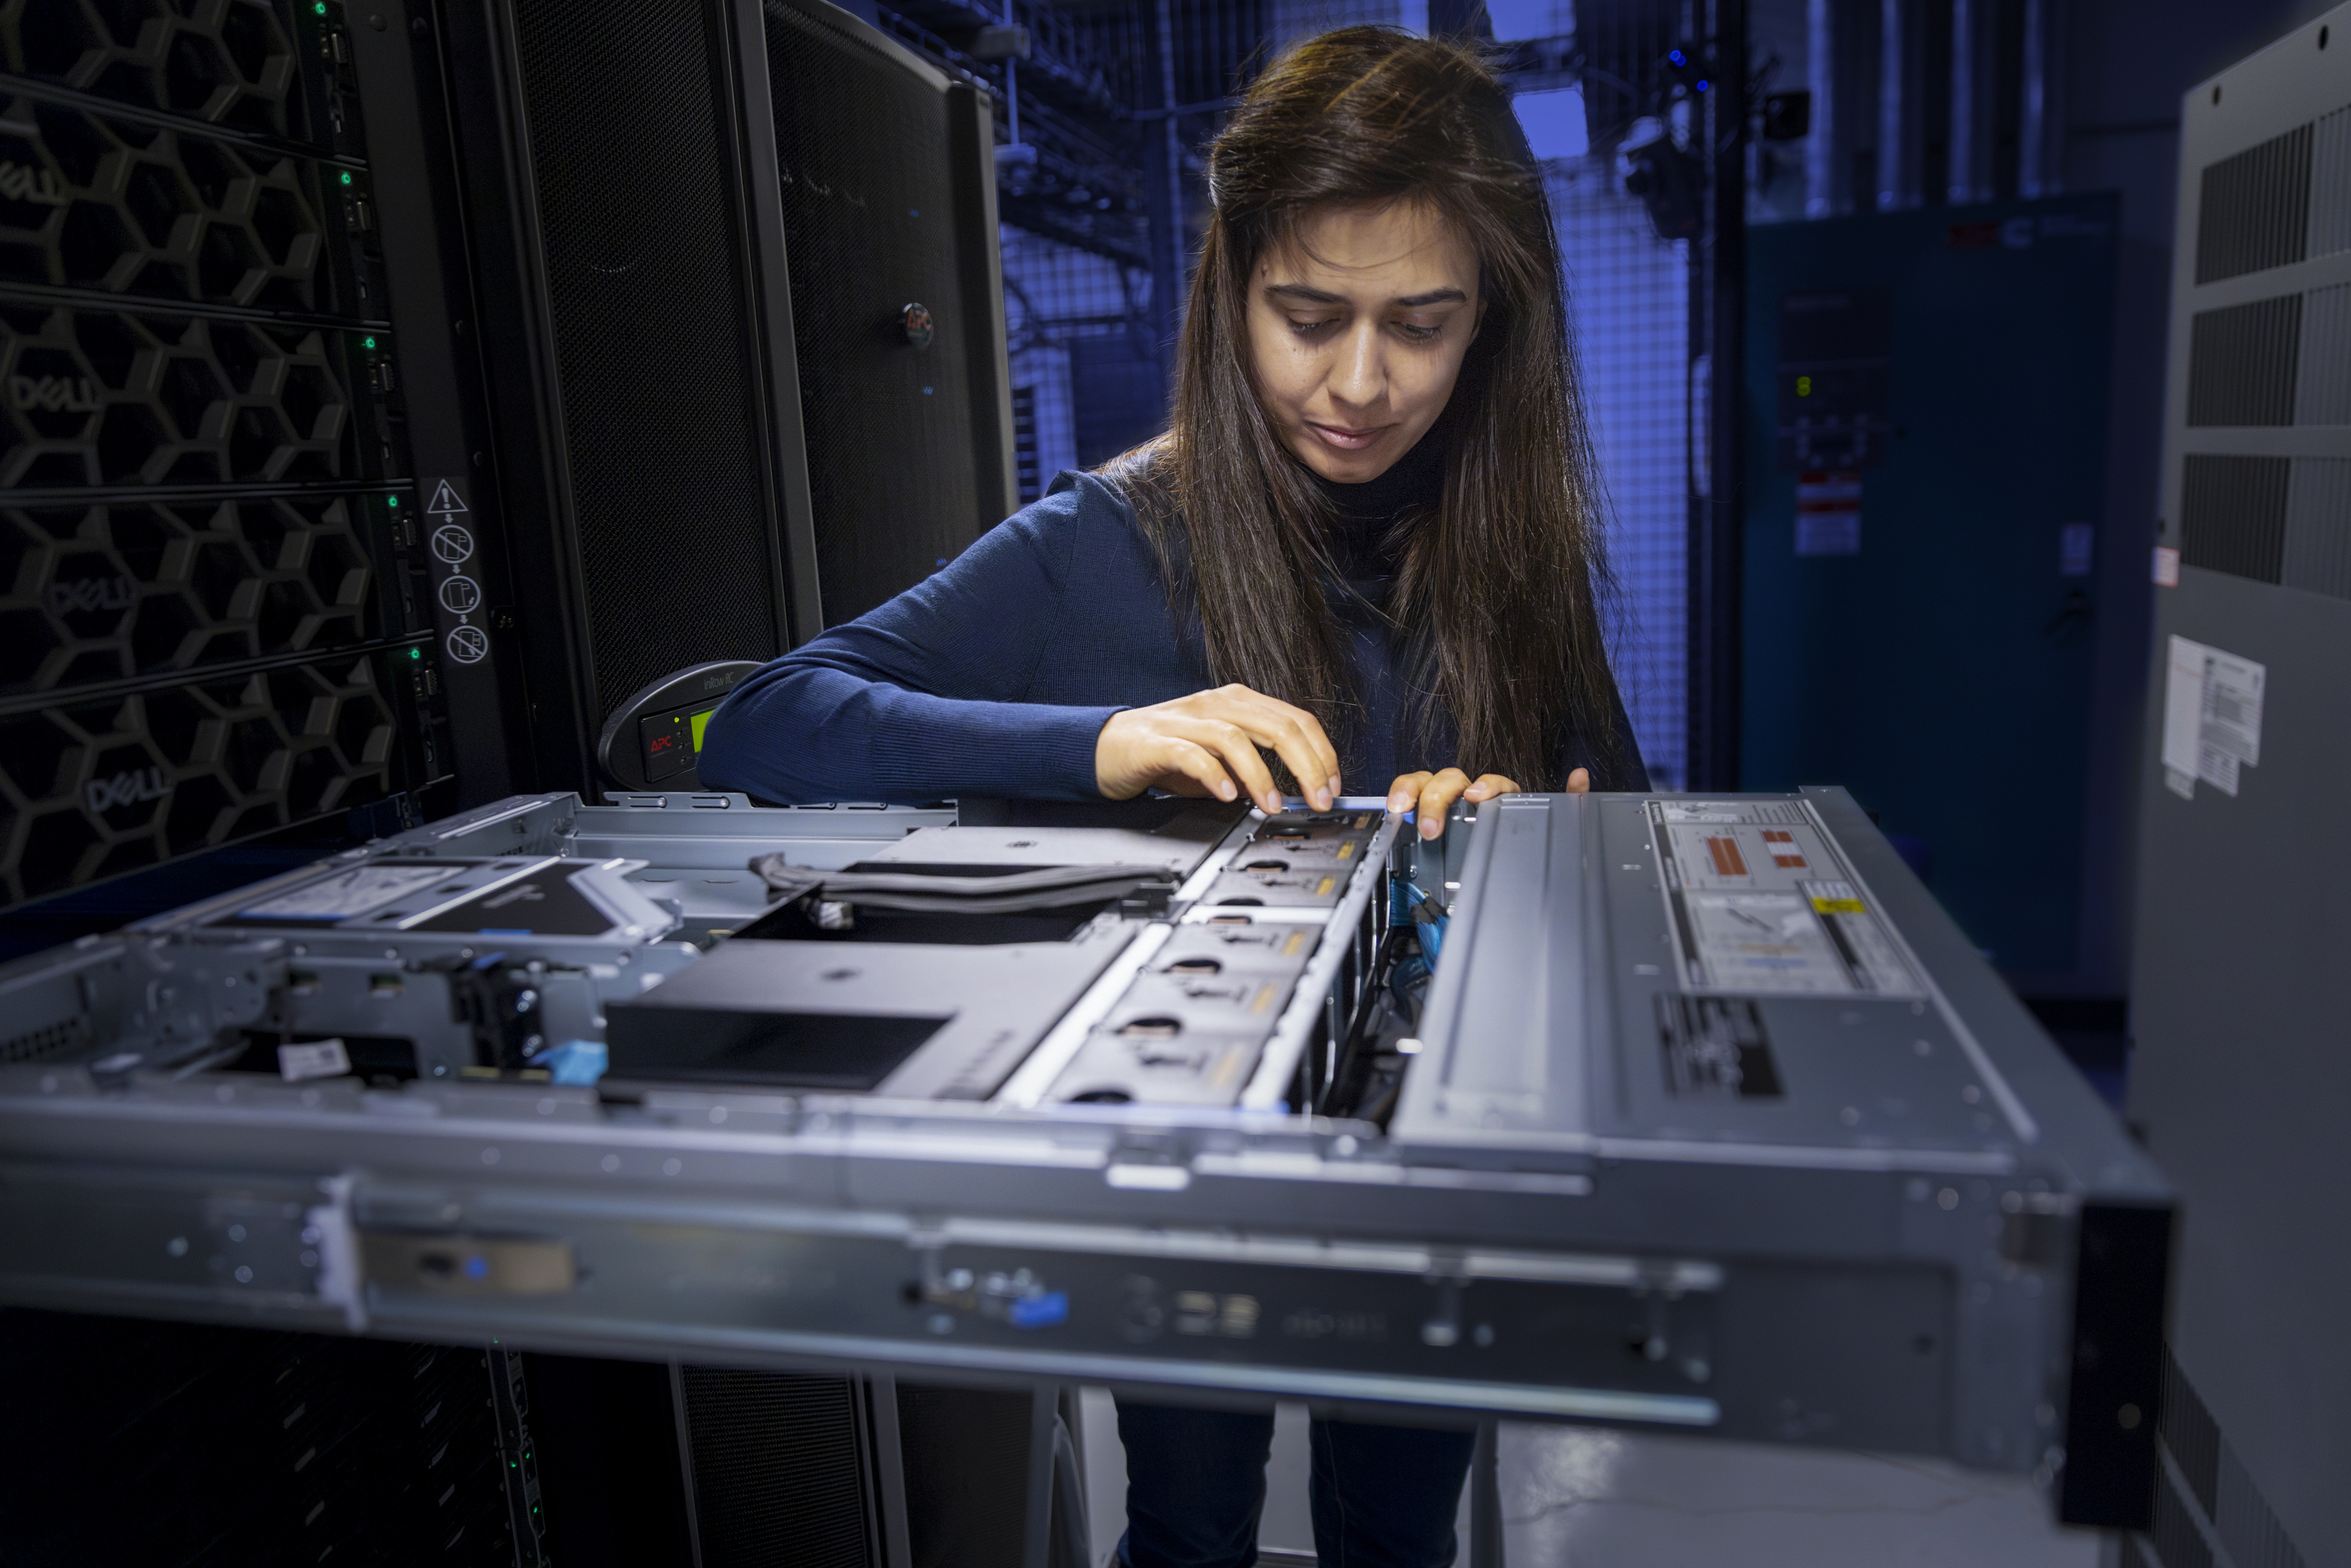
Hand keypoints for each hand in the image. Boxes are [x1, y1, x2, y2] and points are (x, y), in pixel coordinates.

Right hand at [1096, 684, 1340, 814]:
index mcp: (1238, 703)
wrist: (1107, 748)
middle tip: (1318, 799)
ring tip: (1273, 805)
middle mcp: (1216, 704)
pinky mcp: (1157, 740)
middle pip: (1275, 725)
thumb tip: (1296, 796)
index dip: (1322, 754)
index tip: (1333, 787)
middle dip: (1306, 765)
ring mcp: (1186, 719)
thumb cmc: (1166, 752)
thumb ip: (1256, 770)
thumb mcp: (1221, 760)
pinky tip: (1227, 795)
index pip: (1295, 719)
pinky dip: (1214, 774)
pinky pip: (1192, 753)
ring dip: (1261, 775)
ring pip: (1236, 737)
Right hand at [1386, 767, 1587, 838]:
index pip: (1492, 782)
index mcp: (1497, 797)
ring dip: (1409, 791)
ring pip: (1422, 782)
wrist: (1499, 881)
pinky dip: (1395, 797)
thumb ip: (1569, 803)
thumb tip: (1580, 776)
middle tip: (1430, 827)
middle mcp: (1466, 796)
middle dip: (1437, 799)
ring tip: (1399, 810)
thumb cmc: (1518, 849)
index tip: (1476, 797)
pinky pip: (1405, 799)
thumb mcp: (1549, 827)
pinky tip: (1390, 808)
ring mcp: (1441, 805)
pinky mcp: (1420, 819)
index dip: (1484, 785)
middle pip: (1449, 780)